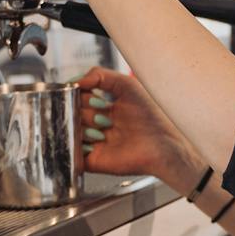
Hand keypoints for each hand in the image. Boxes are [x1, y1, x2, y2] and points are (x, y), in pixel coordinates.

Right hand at [76, 66, 203, 189]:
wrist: (163, 143)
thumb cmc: (153, 115)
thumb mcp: (127, 84)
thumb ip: (100, 75)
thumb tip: (77, 81)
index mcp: (105, 108)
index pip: (79, 97)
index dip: (80, 94)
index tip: (87, 93)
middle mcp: (98, 125)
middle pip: (73, 112)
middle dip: (85, 109)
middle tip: (103, 112)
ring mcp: (94, 142)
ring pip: (71, 129)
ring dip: (85, 126)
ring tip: (104, 128)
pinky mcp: (93, 160)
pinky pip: (72, 153)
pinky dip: (77, 144)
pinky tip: (95, 139)